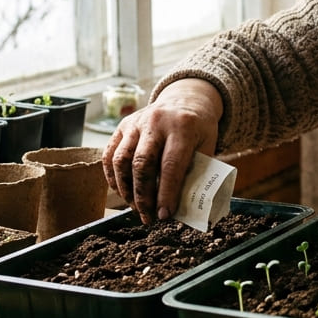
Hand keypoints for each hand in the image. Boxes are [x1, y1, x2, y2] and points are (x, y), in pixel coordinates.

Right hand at [102, 79, 221, 223]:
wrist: (185, 100)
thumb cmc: (199, 129)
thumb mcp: (207, 147)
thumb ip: (196, 172)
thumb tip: (182, 207)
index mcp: (183, 127)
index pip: (171, 165)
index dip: (166, 194)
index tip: (164, 215)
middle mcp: (156, 122)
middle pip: (142, 163)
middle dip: (143, 196)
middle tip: (148, 217)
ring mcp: (136, 122)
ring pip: (121, 160)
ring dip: (126, 189)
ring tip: (135, 207)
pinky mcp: (122, 126)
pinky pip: (110, 154)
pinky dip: (112, 177)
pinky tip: (121, 191)